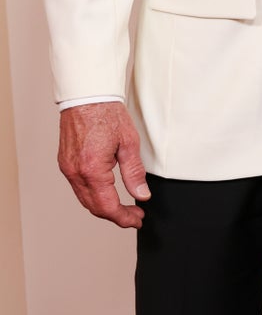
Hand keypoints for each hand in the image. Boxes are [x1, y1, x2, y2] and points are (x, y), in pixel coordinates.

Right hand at [58, 103, 149, 228]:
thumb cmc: (108, 114)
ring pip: (85, 199)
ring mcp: (67, 168)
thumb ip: (134, 173)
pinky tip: (107, 193)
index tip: (138, 218)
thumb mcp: (129, 143)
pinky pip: (79, 188)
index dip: (124, 217)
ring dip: (104, 207)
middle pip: (95, 207)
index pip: (108, 206)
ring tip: (124, 207)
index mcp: (92, 169)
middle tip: (134, 215)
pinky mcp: (65, 163)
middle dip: (116, 216)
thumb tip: (142, 195)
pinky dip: (93, 196)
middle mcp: (76, 172)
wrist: (87, 96)